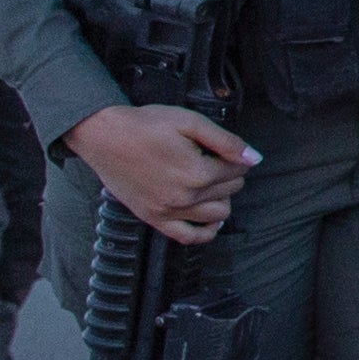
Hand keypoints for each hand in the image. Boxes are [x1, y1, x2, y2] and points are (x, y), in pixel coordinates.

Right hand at [66, 101, 257, 244]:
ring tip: (210, 183)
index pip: (238, 171)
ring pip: (218, 214)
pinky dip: (205, 232)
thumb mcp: (190, 122)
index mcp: (197, 172)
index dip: (236, 157)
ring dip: (221, 199)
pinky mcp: (153, 219)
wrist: (104, 136)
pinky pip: (188, 237)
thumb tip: (254, 159)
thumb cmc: (145, 125)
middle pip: (230, 191)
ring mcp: (168, 212)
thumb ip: (226, 142)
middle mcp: (185, 198)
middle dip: (229, 175)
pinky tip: (210, 219)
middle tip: (213, 160)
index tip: (223, 149)